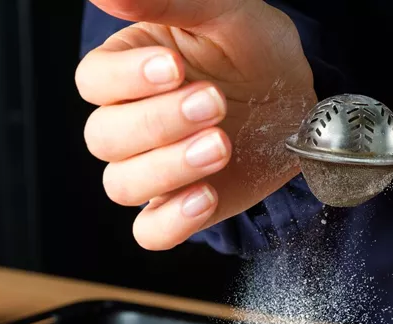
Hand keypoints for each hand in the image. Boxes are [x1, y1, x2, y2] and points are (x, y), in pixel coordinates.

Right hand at [77, 0, 314, 249]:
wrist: (299, 102)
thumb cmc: (256, 52)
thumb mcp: (226, 14)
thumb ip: (169, 2)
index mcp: (128, 68)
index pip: (94, 80)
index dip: (125, 79)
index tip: (174, 67)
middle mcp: (130, 121)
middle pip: (104, 137)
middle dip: (159, 123)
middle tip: (214, 102)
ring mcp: (153, 168)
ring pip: (122, 185)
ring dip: (169, 169)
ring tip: (221, 145)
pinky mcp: (180, 206)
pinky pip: (151, 231)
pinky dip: (172, 221)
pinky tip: (206, 196)